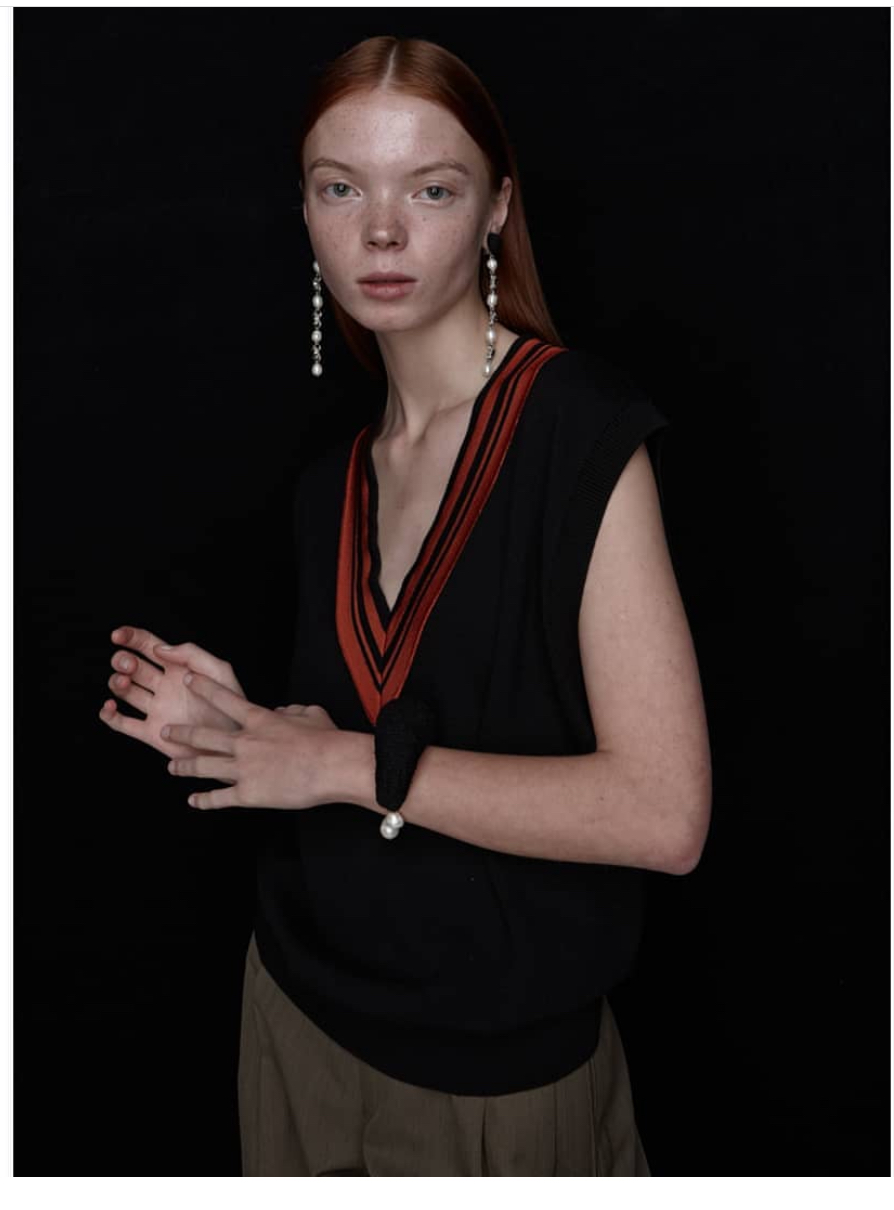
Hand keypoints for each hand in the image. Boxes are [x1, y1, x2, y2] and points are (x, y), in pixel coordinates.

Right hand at [99, 626, 245, 759]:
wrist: (232, 745)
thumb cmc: (231, 707)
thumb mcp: (219, 671)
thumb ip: (192, 653)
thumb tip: (160, 648)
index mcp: (178, 668)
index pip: (148, 646)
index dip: (131, 637)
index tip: (117, 635)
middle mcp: (163, 686)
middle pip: (132, 667)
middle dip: (123, 661)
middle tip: (130, 665)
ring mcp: (156, 709)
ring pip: (125, 691)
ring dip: (116, 683)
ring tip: (124, 683)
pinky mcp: (151, 733)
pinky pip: (122, 723)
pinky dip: (108, 715)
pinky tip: (110, 707)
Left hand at [163, 672, 339, 809]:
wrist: (332, 766)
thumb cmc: (326, 738)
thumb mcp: (309, 713)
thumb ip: (291, 710)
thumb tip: (281, 711)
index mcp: (259, 719)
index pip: (223, 699)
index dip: (204, 688)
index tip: (188, 680)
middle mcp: (244, 742)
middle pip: (202, 736)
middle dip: (181, 733)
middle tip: (166, 731)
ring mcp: (243, 769)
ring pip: (203, 766)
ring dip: (184, 766)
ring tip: (172, 766)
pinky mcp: (247, 794)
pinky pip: (219, 798)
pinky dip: (204, 800)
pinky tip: (193, 801)